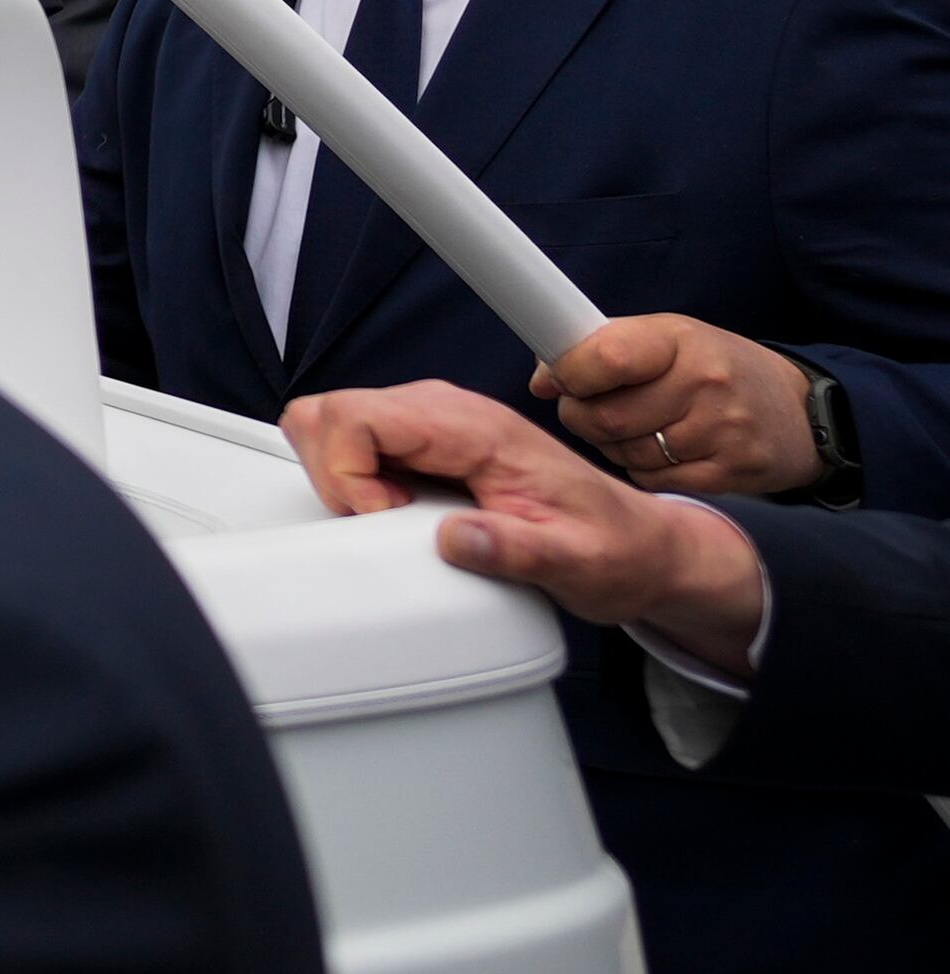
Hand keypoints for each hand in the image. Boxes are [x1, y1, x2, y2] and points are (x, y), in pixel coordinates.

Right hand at [283, 381, 769, 678]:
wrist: (641, 544)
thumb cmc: (614, 548)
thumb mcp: (577, 563)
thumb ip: (515, 550)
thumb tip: (452, 540)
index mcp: (478, 428)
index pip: (360, 416)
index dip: (348, 474)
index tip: (385, 519)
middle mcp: (449, 411)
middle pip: (332, 410)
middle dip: (334, 474)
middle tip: (382, 521)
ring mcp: (435, 422)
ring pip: (334, 419)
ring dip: (340, 474)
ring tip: (391, 517)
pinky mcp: (428, 440)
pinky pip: (358, 439)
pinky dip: (355, 477)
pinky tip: (398, 511)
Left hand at [534, 314, 824, 498]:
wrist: (801, 411)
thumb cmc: (715, 368)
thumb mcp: (668, 340)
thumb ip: (604, 350)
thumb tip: (542, 379)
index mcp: (680, 340)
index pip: (605, 356)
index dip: (568, 373)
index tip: (557, 379)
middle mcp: (704, 383)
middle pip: (607, 416)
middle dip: (580, 416)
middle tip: (585, 410)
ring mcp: (722, 430)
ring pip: (627, 452)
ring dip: (610, 445)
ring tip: (628, 428)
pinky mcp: (732, 472)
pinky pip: (656, 480)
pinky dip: (643, 470)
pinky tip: (658, 452)